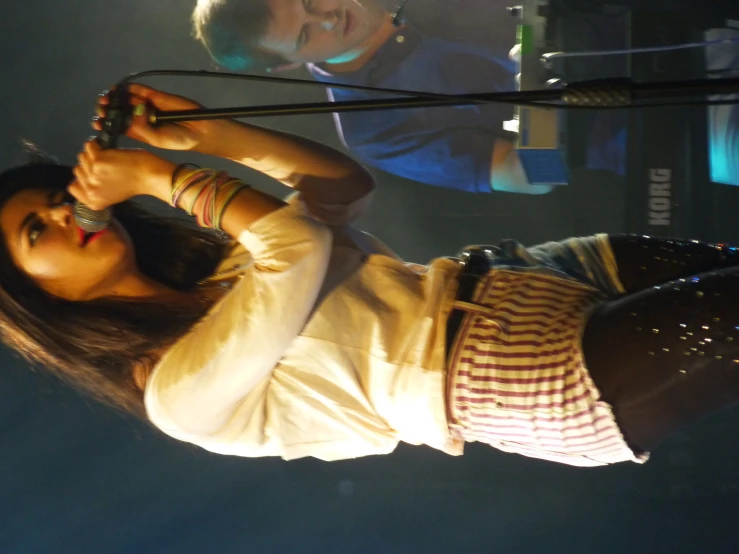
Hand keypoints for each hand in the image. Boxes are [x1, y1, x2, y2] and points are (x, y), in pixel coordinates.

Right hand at [69, 140, 175, 209]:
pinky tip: (109, 150)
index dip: (82, 179)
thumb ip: (95, 190)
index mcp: (93, 202)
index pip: (72, 187)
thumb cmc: (133, 183)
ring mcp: (94, 175)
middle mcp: (91, 190)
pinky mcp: (99, 160)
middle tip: (108, 168)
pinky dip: (97, 144)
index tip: (94, 175)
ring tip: (110, 160)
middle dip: (90, 165)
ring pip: (82, 156)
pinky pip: (89, 145)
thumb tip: (77, 180)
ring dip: (94, 154)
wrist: (149, 176)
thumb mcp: (111, 195)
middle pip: (77, 170)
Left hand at [93, 84, 227, 152]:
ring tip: (107, 97)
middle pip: (120, 110)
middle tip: (103, 108)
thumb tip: (133, 111)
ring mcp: (148, 106)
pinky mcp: (155, 95)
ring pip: (127, 99)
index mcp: (139, 132)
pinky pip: (139, 90)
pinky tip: (118, 88)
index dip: (106, 124)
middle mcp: (141, 118)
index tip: (98, 123)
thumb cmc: (180, 139)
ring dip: (115, 97)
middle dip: (108, 109)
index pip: (118, 126)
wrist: (201, 129)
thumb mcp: (157, 140)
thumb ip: (142, 128)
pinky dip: (128, 88)